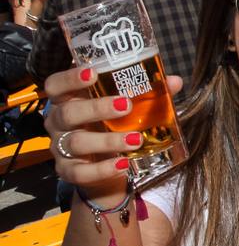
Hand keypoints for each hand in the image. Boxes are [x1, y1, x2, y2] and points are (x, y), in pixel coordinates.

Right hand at [44, 65, 183, 202]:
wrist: (105, 166)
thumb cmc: (111, 125)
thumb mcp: (125, 108)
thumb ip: (147, 93)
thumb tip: (174, 82)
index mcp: (68, 100)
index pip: (56, 85)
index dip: (70, 78)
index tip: (92, 73)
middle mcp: (59, 123)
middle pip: (67, 113)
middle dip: (97, 108)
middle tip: (127, 105)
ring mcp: (60, 148)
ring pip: (76, 143)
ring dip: (107, 141)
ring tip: (136, 139)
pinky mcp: (68, 172)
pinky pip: (80, 172)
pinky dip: (102, 169)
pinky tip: (123, 165)